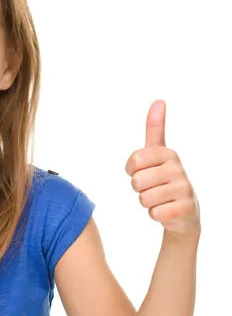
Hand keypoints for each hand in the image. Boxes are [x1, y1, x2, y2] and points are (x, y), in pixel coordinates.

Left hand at [125, 100, 199, 237]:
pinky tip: (166, 210)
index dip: (132, 170)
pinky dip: (155, 214)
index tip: (142, 171)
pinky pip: (153, 212)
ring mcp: (183, 188)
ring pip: (143, 198)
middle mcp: (178, 168)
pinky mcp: (184, 208)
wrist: (184, 212)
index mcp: (168, 153)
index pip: (134, 160)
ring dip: (147, 202)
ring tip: (160, 199)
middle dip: (139, 189)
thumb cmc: (164, 180)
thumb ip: (155, 129)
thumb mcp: (158, 154)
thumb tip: (159, 100)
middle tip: (153, 188)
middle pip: (137, 181)